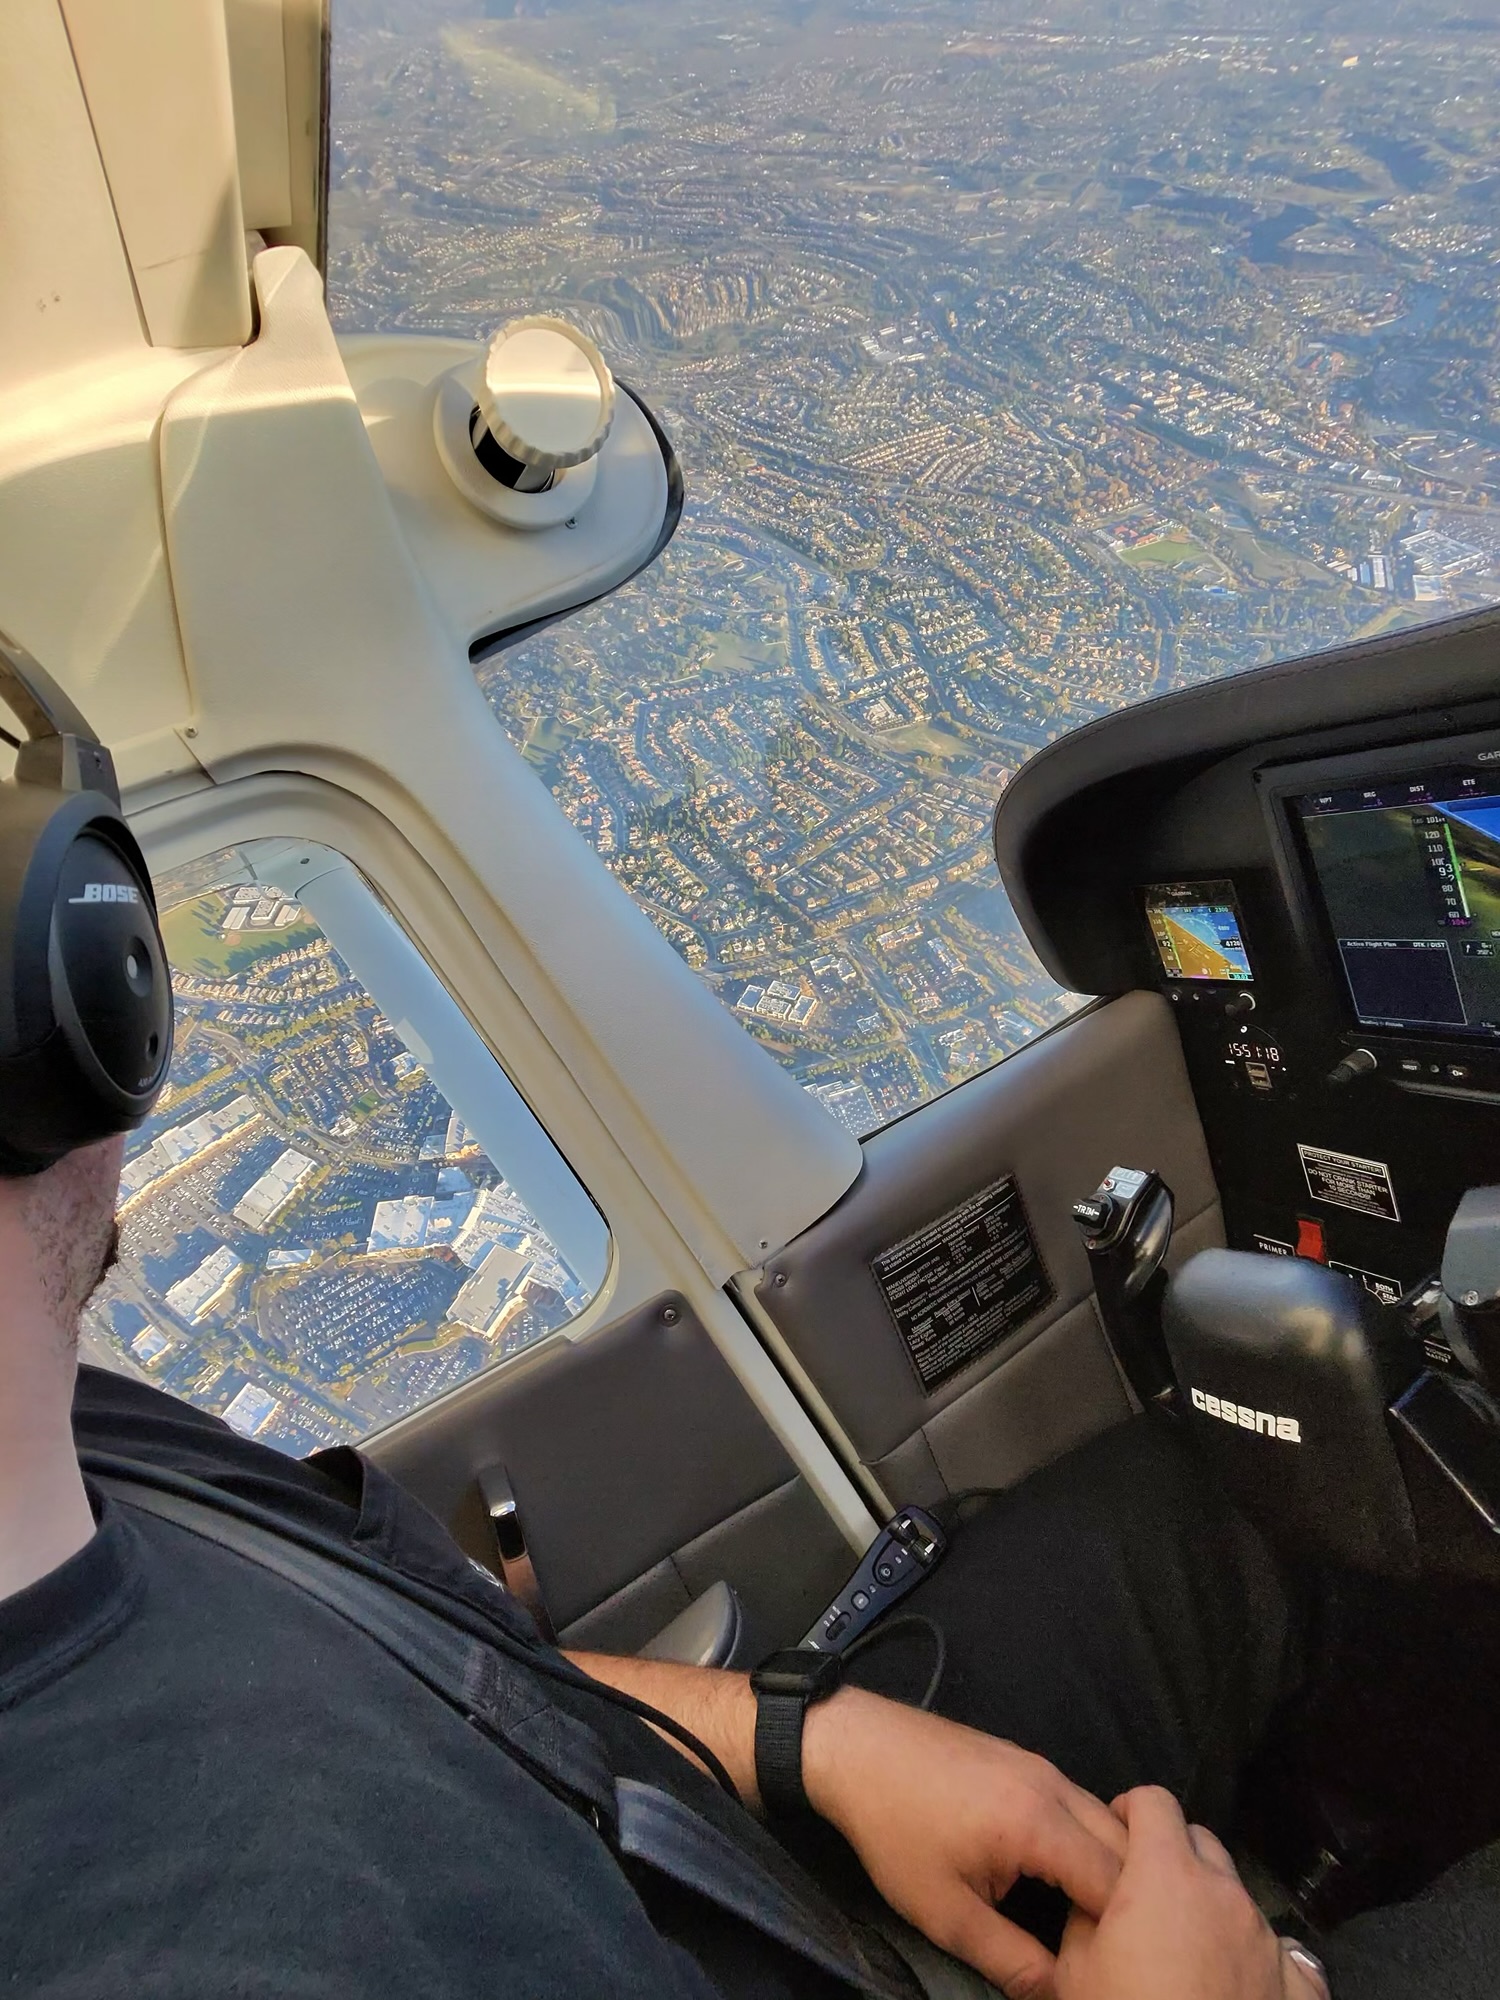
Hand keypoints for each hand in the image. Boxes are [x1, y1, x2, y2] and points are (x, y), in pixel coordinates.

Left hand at [801, 1687, 1127, 1998]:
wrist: (856, 1747)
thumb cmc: (894, 1830)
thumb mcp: (945, 1912)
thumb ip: (1010, 1959)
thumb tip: (1057, 1993)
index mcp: (1039, 1824)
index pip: (1116, 1883)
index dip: (1120, 1930)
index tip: (1107, 1960)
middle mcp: (1053, 1785)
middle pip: (1127, 1845)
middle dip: (1129, 1896)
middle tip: (1104, 1941)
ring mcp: (1041, 1764)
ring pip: (1106, 1818)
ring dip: (1110, 1865)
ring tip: (1085, 1914)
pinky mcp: (1025, 1757)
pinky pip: (1079, 1801)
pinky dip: (1088, 1837)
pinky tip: (1062, 1871)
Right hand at [1056, 1788, 1329, 1999]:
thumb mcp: (1075, 1968)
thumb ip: (1085, 1913)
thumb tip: (1098, 1897)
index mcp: (1167, 1874)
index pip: (1155, 1801)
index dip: (1130, 1809)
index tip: (1115, 1836)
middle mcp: (1225, 1893)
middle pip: (1200, 1840)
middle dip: (1172, 1853)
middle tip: (1146, 1897)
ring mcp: (1268, 1938)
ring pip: (1237, 1895)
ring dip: (1211, 1905)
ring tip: (1187, 1952)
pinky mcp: (1300, 1986)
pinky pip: (1281, 1951)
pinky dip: (1258, 1957)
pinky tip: (1239, 1985)